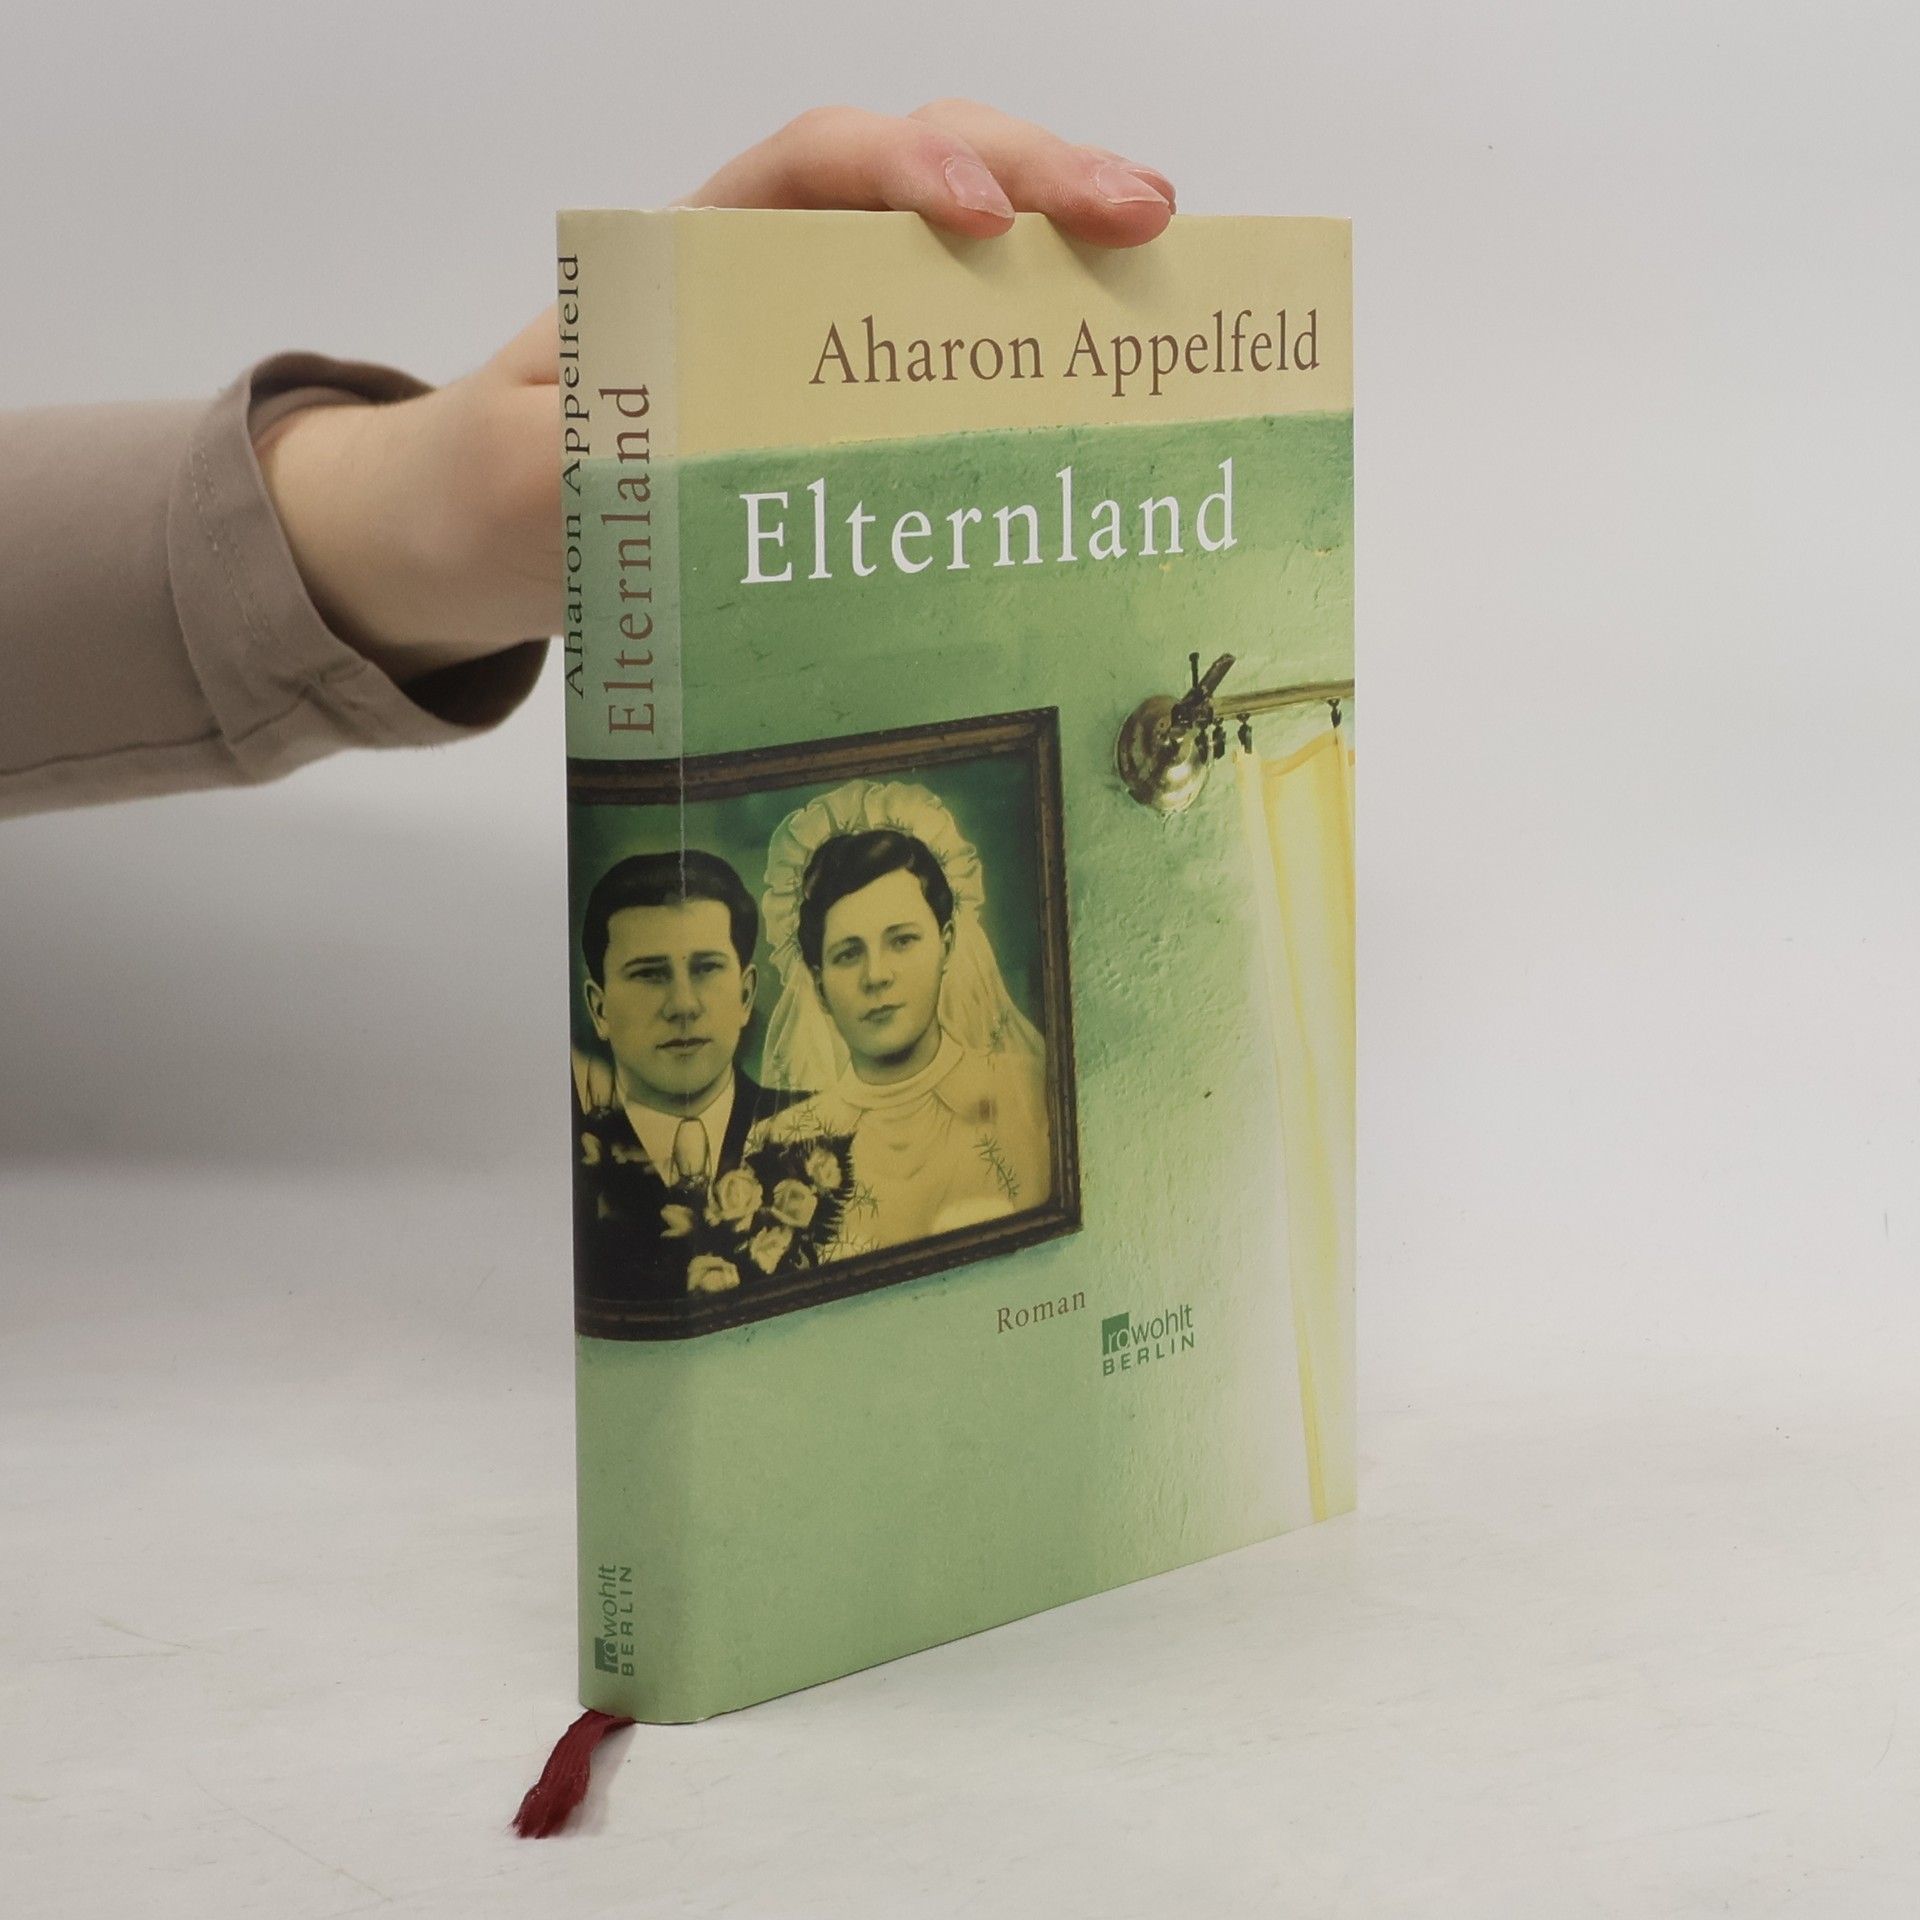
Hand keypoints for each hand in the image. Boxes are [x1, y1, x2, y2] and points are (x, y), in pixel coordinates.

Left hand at [258, 102, 1175, 683]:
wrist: (473, 540)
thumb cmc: (493, 487)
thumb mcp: (520, 472)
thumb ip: (591, 456)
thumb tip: (706, 461)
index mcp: (694, 259)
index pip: (816, 166)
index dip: (909, 167)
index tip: (979, 219)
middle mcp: (774, 283)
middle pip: (921, 182)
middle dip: (1036, 179)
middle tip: (1142, 217)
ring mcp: (821, 350)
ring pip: (958, 262)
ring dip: (1063, 248)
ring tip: (1161, 258)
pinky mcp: (847, 423)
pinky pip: (954, 365)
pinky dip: (1035, 350)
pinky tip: (1110, 371)